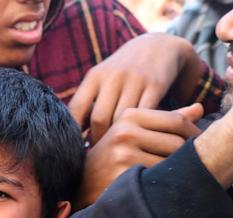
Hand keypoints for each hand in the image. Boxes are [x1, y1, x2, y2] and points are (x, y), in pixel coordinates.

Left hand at [69, 33, 200, 142]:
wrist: (158, 47)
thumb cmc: (123, 73)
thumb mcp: (102, 80)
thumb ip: (88, 106)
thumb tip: (74, 141)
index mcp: (94, 76)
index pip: (77, 109)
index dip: (75, 133)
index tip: (77, 149)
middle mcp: (112, 76)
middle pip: (99, 118)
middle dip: (98, 141)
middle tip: (100, 156)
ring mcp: (134, 80)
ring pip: (122, 119)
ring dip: (119, 139)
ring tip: (117, 152)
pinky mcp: (155, 85)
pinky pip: (145, 115)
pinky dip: (141, 130)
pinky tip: (140, 140)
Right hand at [80, 104, 202, 206]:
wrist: (82, 183)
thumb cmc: (115, 155)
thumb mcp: (136, 131)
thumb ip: (167, 120)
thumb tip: (200, 108)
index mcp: (130, 115)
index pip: (176, 120)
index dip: (194, 133)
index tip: (200, 145)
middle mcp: (124, 131)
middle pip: (177, 141)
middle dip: (188, 155)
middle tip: (193, 165)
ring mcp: (122, 153)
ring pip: (171, 162)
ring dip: (177, 171)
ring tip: (176, 177)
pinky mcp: (122, 175)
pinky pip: (159, 179)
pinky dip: (164, 184)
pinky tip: (161, 187)